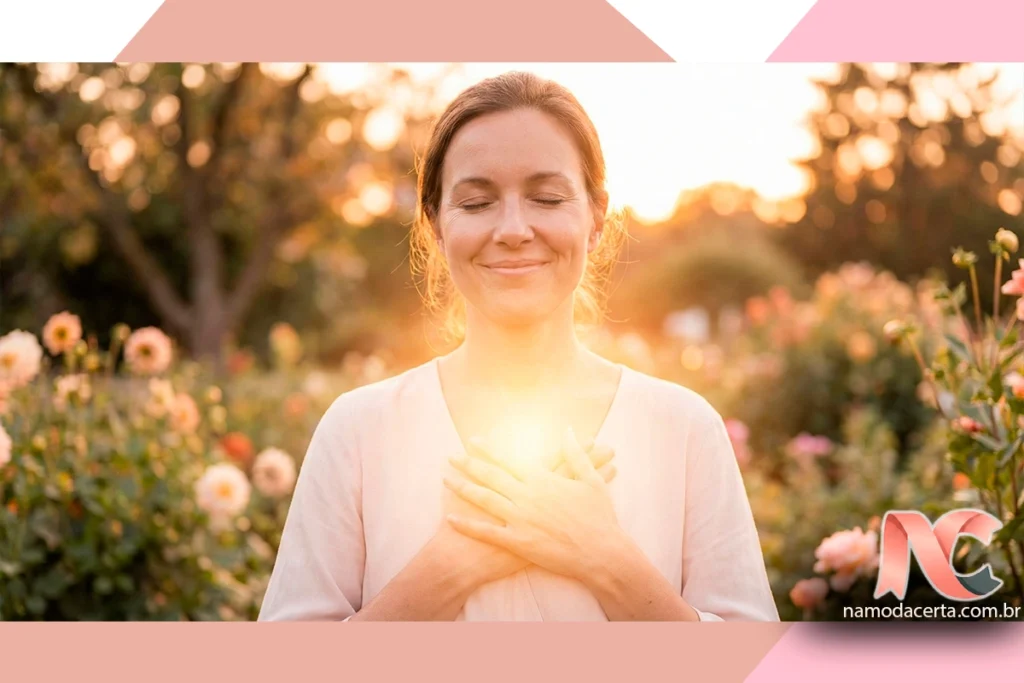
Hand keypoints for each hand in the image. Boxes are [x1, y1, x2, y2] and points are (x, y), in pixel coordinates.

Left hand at [444, 427, 626, 583]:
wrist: (602, 553)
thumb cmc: (599, 517)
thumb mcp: (591, 480)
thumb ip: (576, 454)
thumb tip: (568, 430)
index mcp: (542, 479)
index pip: (509, 460)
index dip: (489, 450)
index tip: (472, 441)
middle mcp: (527, 496)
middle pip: (490, 476)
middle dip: (468, 464)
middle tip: (450, 457)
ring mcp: (520, 519)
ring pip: (484, 500)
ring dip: (463, 488)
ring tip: (446, 479)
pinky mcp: (518, 542)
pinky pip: (487, 532)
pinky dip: (468, 525)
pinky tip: (451, 518)